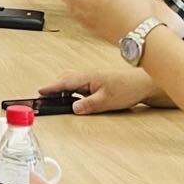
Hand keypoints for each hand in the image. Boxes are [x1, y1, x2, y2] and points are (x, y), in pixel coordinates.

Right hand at [37, 67, 154, 113]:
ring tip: (56, 98)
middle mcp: (89, 75)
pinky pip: (80, 84)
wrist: (144, 83)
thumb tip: (74, 108)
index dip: (51, 87)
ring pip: (73, 81)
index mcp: (88, 77)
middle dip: (54, 87)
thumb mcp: (107, 101)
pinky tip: (75, 97)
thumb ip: (89, 104)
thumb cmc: (128, 88)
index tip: (39, 91)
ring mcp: (93, 78)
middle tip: (44, 96)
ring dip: (63, 88)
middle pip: (66, 79)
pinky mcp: (98, 82)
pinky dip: (72, 89)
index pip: (65, 82)